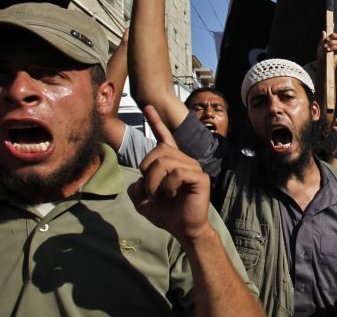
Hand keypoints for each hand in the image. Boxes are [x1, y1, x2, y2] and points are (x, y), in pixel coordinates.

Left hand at [128, 105, 210, 244]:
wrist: (184, 229)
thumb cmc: (167, 213)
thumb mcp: (143, 201)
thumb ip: (136, 188)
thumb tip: (139, 180)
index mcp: (171, 162)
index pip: (163, 137)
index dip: (155, 122)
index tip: (148, 107)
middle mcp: (183, 160)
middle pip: (157, 151)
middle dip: (146, 172)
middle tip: (150, 192)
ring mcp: (193, 167)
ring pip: (165, 161)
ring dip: (154, 181)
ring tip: (159, 195)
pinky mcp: (200, 177)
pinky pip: (177, 173)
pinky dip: (169, 186)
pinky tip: (173, 194)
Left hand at [317, 31, 336, 68]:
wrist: (322, 64)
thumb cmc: (321, 56)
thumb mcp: (320, 46)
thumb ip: (322, 39)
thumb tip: (323, 31)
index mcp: (331, 42)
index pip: (335, 35)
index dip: (332, 35)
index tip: (327, 38)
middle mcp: (335, 44)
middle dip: (332, 37)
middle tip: (327, 40)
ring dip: (331, 43)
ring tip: (325, 47)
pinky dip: (333, 47)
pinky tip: (328, 50)